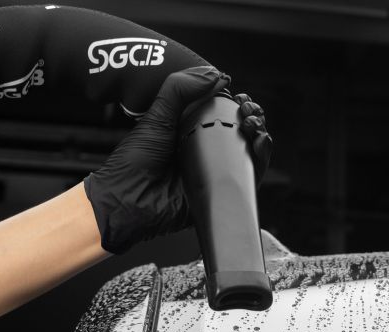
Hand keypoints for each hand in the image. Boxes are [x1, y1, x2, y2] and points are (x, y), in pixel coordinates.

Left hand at [84, 66, 272, 253]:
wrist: (128, 200)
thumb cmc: (135, 162)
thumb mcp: (157, 116)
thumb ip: (180, 89)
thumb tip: (217, 75)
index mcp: (191, 131)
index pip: (224, 114)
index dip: (237, 104)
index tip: (240, 96)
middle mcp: (205, 151)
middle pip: (242, 131)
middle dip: (252, 116)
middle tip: (247, 110)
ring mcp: (214, 173)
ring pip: (249, 153)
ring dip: (259, 134)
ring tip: (253, 124)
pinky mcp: (221, 193)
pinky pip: (249, 178)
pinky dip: (260, 160)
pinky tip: (259, 144)